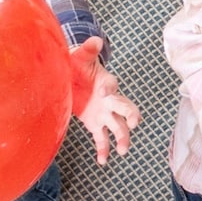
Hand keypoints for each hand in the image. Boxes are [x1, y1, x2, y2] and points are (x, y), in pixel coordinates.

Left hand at [71, 40, 139, 164]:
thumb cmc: (76, 65)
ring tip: (122, 151)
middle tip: (133, 123)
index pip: (112, 85)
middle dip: (130, 115)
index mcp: (106, 83)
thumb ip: (88, 50)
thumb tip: (96, 39)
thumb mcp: (79, 57)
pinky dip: (104, 150)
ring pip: (118, 127)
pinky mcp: (95, 124)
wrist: (69, 78)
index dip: (110, 89)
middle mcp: (109, 100)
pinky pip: (102, 139)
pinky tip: (102, 161)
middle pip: (126, 108)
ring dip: (122, 139)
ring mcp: (104, 113)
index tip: (104, 93)